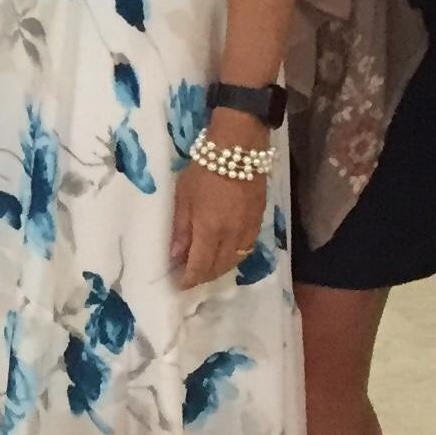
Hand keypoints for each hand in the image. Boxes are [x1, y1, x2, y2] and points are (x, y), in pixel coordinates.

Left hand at [169, 108, 271, 288]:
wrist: (239, 149)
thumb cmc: (204, 170)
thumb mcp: (183, 197)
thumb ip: (181, 228)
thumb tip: (176, 256)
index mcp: (210, 230)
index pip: (200, 265)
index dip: (190, 279)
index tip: (180, 285)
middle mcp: (232, 235)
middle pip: (219, 267)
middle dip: (204, 276)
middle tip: (191, 278)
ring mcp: (248, 229)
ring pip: (235, 260)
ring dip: (220, 269)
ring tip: (206, 269)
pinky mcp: (259, 221)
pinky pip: (247, 249)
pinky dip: (234, 257)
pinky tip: (225, 254)